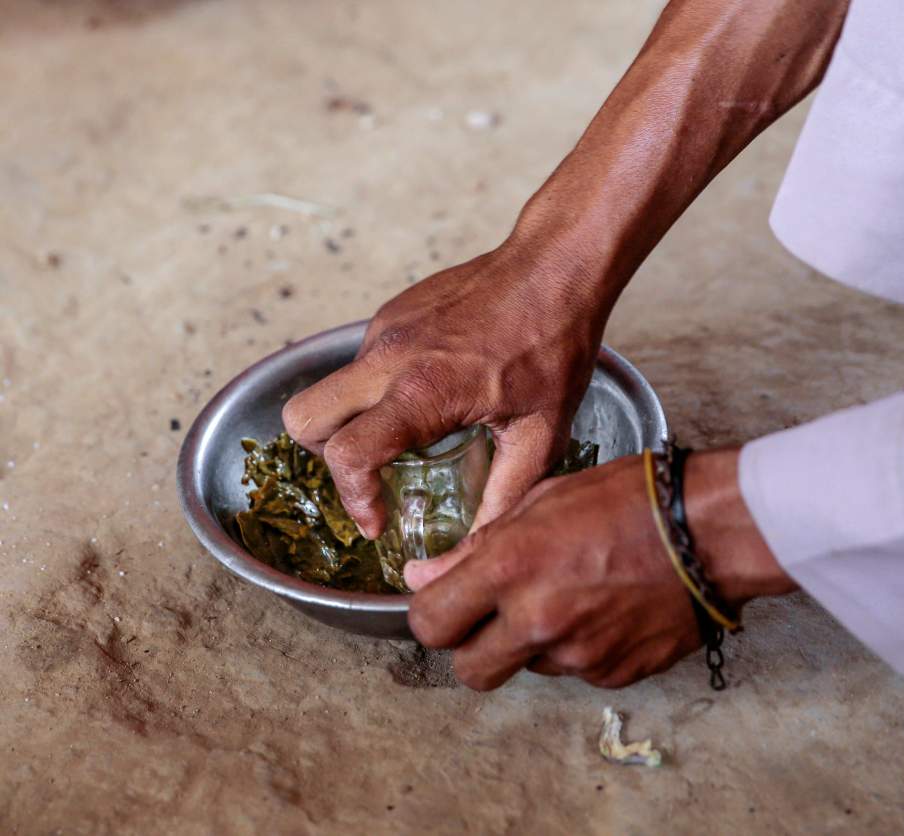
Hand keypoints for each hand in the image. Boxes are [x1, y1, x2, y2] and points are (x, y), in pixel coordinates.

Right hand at [282, 245, 610, 537]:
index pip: (347, 453)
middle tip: (372, 472)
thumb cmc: (555, 343)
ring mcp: (386, 328)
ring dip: (353, 419)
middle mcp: (390, 356)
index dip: (353, 498)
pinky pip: (362, 361)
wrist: (555, 266)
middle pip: (302, 416)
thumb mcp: (541, 433)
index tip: (377, 519)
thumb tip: (483, 541)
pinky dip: (378, 387)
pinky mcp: (393, 312)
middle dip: (323, 455)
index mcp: (424, 390)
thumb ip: (507, 494)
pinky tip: (431, 391)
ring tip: (411, 434)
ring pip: (331, 387)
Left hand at [405, 449, 794, 689]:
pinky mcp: (614, 674)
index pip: (431, 622)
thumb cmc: (629, 499)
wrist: (709, 531)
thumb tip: (425, 577)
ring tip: (573, 594)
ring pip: (527, 668)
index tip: (444, 603)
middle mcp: (537, 620)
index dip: (432, 614)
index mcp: (511, 568)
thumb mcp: (542, 500)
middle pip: (470, 671)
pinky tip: (606, 608)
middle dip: (473, 648)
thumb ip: (477, 547)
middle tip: (495, 616)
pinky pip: (578, 671)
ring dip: (534, 643)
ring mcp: (578, 656)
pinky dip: (582, 648)